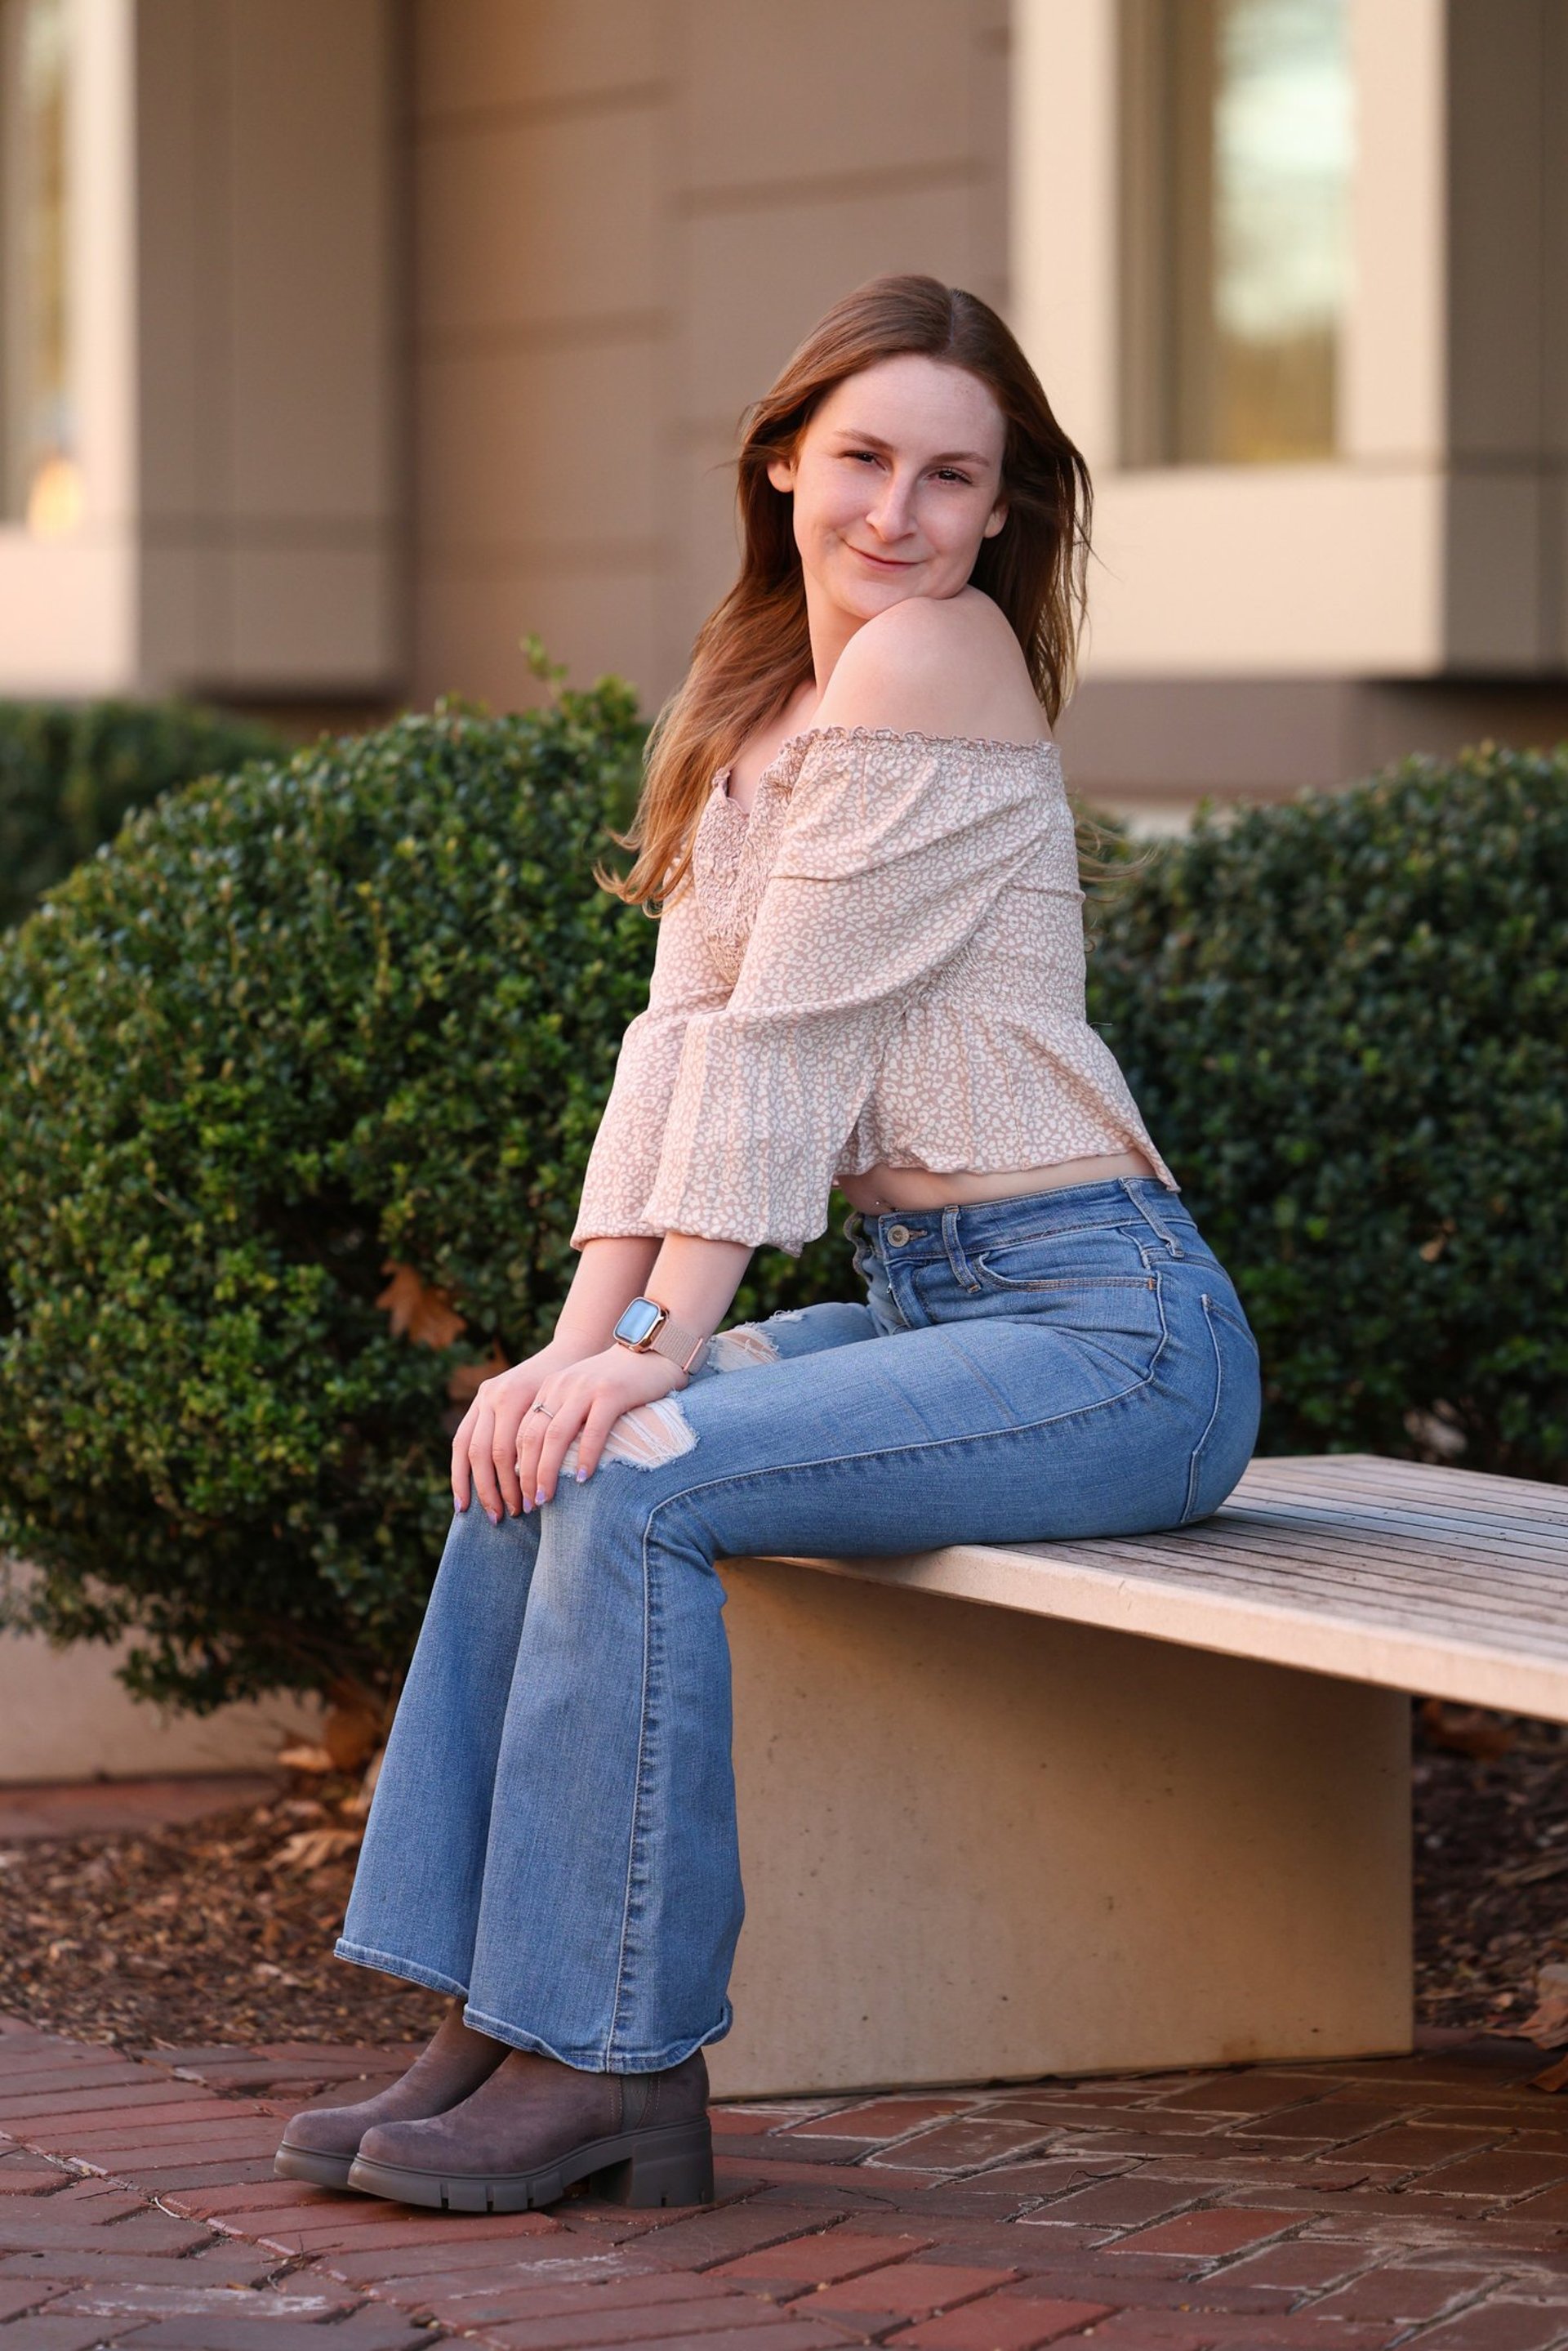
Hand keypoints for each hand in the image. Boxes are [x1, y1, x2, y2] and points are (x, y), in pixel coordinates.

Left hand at [517, 1343, 688, 1507]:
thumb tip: (542, 1465)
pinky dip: (585, 1456)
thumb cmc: (619, 1383)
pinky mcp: (612, 1393)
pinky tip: (582, 1478)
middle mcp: (562, 1387)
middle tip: (527, 1505)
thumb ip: (563, 1419)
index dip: (514, 1467)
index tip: (517, 1495)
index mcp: (550, 1388)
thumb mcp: (582, 1396)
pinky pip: (593, 1431)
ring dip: (546, 1471)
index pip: (520, 1432)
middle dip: (525, 1475)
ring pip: (555, 1436)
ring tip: (544, 1498)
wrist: (653, 1349)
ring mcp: (586, 1389)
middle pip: (531, 1437)